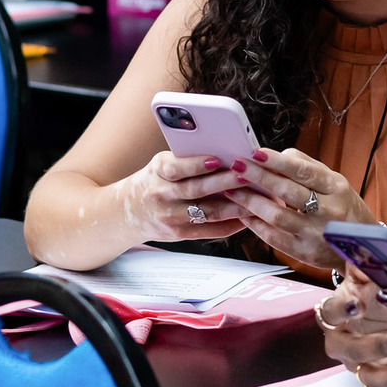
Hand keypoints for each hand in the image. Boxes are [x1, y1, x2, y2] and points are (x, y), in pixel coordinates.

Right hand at [116, 151, 250, 242]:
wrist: (130, 212)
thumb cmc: (158, 179)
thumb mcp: (164, 164)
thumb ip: (188, 158)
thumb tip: (228, 152)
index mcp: (158, 171)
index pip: (175, 168)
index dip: (196, 164)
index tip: (217, 160)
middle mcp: (161, 195)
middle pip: (196, 190)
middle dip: (224, 183)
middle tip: (248, 176)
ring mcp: (169, 217)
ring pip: (207, 212)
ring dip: (235, 206)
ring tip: (257, 198)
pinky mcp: (179, 234)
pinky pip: (209, 230)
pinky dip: (231, 224)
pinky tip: (248, 216)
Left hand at [222, 149, 377, 267]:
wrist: (362, 247)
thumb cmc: (344, 207)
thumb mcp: (336, 182)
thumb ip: (308, 167)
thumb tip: (279, 154)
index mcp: (336, 187)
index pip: (303, 171)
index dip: (278, 162)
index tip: (256, 152)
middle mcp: (328, 210)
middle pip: (287, 191)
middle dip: (259, 177)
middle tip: (237, 166)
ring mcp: (315, 233)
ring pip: (277, 215)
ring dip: (251, 201)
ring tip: (233, 189)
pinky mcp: (304, 252)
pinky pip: (274, 237)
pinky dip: (256, 224)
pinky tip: (244, 213)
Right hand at [318, 266, 386, 386]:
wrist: (372, 303)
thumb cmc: (370, 285)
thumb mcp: (366, 270)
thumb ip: (365, 260)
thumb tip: (368, 243)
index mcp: (336, 312)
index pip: (331, 311)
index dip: (342, 309)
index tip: (359, 304)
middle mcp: (343, 341)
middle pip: (351, 350)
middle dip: (376, 346)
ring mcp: (361, 361)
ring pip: (370, 375)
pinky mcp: (382, 372)